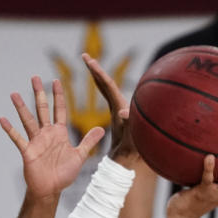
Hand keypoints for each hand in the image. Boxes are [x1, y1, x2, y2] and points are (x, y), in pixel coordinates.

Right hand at [1, 76, 104, 200]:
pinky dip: (10, 130)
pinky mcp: (28, 151)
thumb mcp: (79, 156)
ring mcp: (36, 141)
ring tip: (14, 93)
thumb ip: (89, 141)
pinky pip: (17, 138)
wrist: (51, 190)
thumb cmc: (64, 174)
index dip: (58, 96)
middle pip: (42, 109)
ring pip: (28, 120)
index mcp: (59, 133)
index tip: (56, 80)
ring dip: (21, 107)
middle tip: (35, 77)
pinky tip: (2, 119)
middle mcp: (46, 134)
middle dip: (39, 93)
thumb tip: (102, 128)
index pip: (59, 110)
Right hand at [82, 53, 138, 167]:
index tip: (89, 61)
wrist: (132, 161)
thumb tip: (124, 112)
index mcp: (122, 108)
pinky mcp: (116, 113)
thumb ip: (129, 126)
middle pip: (106, 82)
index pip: (108, 86)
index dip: (98, 73)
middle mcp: (121, 105)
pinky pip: (106, 95)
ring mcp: (119, 108)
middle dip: (95, 69)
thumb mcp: (131, 139)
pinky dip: (99, 86)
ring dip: (97, 75)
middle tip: (85, 56)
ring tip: (88, 63)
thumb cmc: (132, 152)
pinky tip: (95, 83)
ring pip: (106, 87)